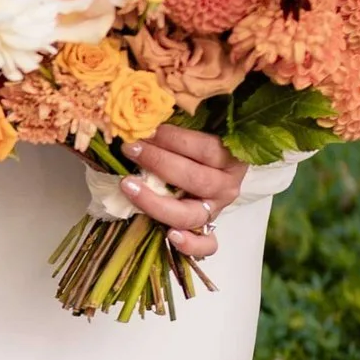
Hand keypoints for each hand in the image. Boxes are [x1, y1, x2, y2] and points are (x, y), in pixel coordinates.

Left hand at [120, 121, 247, 264]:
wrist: (219, 171)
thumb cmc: (201, 146)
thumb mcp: (200, 130)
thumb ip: (183, 122)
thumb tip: (146, 114)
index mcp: (230, 158)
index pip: (204, 148)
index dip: (174, 139)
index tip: (146, 129)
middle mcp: (226, 186)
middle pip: (195, 179)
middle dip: (158, 163)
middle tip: (131, 149)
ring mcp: (216, 210)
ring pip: (191, 214)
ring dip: (156, 201)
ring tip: (129, 186)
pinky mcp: (207, 229)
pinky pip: (205, 246)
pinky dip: (190, 245)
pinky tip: (170, 237)